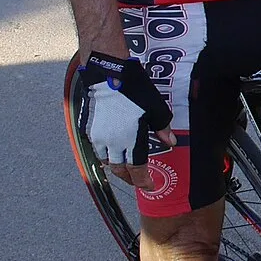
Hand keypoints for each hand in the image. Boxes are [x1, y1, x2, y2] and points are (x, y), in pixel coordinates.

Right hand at [77, 53, 176, 186]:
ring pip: (106, 160)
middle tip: (136, 179)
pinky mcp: (90, 128)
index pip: (136, 171)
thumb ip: (162, 129)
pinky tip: (112, 149)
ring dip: (116, 166)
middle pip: (119, 170)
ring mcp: (100, 136)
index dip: (143, 181)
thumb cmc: (134, 90)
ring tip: (123, 165)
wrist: (109, 75)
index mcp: (131, 141)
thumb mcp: (156, 109)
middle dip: (129, 177)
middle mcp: (113, 143)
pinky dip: (105, 153)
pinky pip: (97, 148)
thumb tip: (170, 142)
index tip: (149, 186)